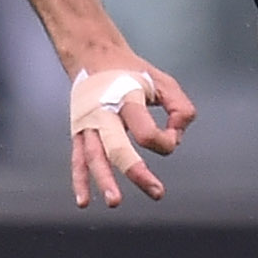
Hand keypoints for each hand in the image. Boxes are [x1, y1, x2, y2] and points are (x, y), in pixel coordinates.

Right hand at [68, 61, 196, 207]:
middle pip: (119, 148)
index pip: (147, 131)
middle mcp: (104, 113)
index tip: (172, 136)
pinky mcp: (79, 132)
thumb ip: (180, 108)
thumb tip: (176, 137)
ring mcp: (88, 124)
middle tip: (157, 192)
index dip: (165, 141)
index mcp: (126, 99)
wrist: (93, 56)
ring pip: (94, 157)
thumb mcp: (163, 82)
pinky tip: (84, 201)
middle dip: (137, 172)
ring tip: (115, 202)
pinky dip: (80, 181)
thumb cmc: (131, 72)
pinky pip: (78, 160)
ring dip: (104, 181)